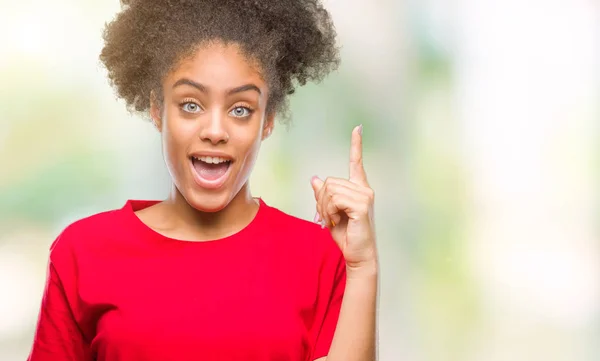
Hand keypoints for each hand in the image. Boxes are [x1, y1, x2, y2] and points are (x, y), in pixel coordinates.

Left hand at [311, 125, 376, 273]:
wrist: (357, 254)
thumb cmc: (346, 235)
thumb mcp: (329, 213)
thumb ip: (323, 196)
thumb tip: (315, 179)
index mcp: (358, 188)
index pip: (356, 162)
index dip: (356, 145)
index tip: (357, 128)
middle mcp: (363, 189)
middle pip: (329, 182)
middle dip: (321, 201)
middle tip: (328, 217)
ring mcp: (364, 196)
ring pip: (329, 190)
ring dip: (325, 208)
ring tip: (334, 220)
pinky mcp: (362, 205)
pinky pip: (335, 199)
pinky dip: (330, 212)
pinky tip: (338, 221)